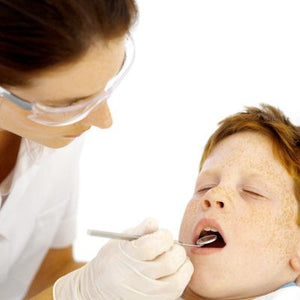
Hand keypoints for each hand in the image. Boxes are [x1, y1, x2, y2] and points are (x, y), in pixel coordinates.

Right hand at [53, 218, 193, 299]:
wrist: (98, 288)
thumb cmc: (112, 259)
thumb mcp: (120, 239)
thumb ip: (141, 228)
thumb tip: (157, 223)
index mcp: (127, 256)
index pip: (153, 245)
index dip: (164, 236)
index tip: (163, 235)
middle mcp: (135, 277)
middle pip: (169, 262)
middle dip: (176, 250)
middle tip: (171, 247)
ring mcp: (145, 294)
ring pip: (177, 281)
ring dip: (183, 266)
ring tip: (174, 259)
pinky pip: (175, 292)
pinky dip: (180, 278)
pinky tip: (173, 271)